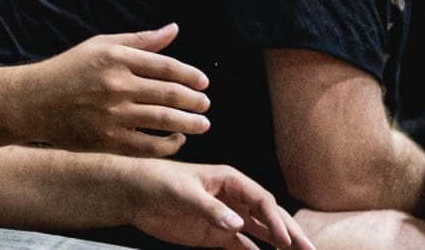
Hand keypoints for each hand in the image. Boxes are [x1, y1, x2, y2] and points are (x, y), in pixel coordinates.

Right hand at [21, 23, 209, 156]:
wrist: (34, 101)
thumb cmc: (70, 69)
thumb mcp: (102, 45)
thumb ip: (141, 40)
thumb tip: (174, 29)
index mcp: (117, 58)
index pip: (166, 67)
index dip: (190, 75)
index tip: (204, 83)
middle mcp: (117, 85)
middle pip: (169, 94)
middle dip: (194, 102)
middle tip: (206, 105)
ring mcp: (112, 114)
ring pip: (162, 120)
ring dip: (189, 123)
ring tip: (202, 124)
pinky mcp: (106, 140)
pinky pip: (146, 146)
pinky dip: (167, 145)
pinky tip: (178, 141)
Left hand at [119, 159, 313, 249]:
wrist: (134, 193)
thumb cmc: (158, 182)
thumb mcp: (183, 193)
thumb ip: (210, 210)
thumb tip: (238, 226)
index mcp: (230, 181)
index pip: (262, 201)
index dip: (276, 221)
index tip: (286, 241)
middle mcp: (234, 199)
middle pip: (269, 216)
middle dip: (290, 233)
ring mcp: (227, 218)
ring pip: (261, 233)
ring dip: (279, 246)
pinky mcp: (216, 235)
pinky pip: (243, 247)